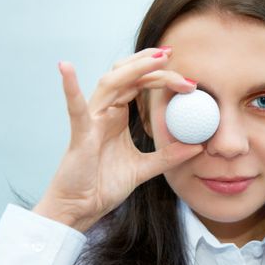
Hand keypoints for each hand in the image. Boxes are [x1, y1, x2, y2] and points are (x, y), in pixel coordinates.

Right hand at [32, 48, 202, 231]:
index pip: (139, 85)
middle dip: (151, 65)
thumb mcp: (144, 169)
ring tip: (157, 58)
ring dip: (134, 68)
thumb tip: (198, 147)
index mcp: (117, 116)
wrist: (80, 209)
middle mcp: (103, 112)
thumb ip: (168, 156)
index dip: (160, 75)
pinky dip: (70, 88)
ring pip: (111, 83)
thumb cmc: (104, 185)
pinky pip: (76, 108)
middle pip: (127, 76)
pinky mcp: (80, 134)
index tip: (186, 78)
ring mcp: (91, 120)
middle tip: (174, 56)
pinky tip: (66, 67)